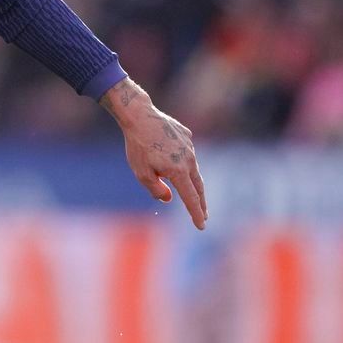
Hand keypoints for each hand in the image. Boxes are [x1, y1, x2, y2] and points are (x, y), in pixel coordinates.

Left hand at [104, 79, 207, 229]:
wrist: (140, 116)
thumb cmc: (138, 147)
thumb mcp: (142, 174)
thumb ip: (157, 190)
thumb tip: (169, 198)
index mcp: (179, 171)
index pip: (191, 198)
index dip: (196, 214)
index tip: (201, 226)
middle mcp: (189, 159)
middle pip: (198, 186)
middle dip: (201, 203)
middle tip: (204, 214)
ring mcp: (190, 146)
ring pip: (193, 168)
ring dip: (192, 181)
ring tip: (190, 192)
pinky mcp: (186, 135)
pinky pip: (186, 152)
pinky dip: (183, 160)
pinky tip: (174, 159)